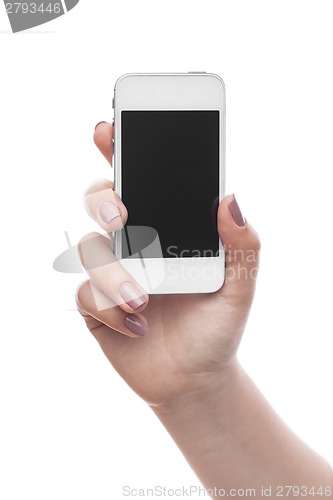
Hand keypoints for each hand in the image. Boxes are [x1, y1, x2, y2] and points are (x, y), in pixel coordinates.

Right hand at [76, 121, 260, 407]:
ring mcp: (112, 272)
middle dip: (102, 201)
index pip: (142, 181)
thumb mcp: (240, 286)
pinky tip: (136, 325)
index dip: (120, 152)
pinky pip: (85, 293)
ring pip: (90, 249)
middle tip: (121, 219)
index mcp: (167, 229)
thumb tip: (232, 198)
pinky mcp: (95, 304)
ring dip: (113, 273)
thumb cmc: (216, 327)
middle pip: (100, 201)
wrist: (194, 378)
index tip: (109, 130)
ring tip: (143, 300)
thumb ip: (243, 245)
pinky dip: (109, 308)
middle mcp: (135, 243)